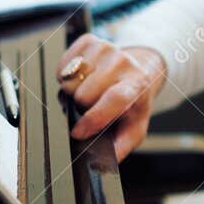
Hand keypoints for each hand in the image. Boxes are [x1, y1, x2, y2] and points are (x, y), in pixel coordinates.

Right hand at [57, 36, 166, 161]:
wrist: (140, 70)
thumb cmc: (134, 102)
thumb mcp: (135, 128)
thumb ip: (121, 146)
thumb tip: (103, 163)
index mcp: (136, 86)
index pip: (114, 100)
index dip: (93, 118)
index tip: (78, 133)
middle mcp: (123, 63)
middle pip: (83, 94)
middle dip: (83, 107)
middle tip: (92, 107)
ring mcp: (106, 48)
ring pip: (70, 80)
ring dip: (74, 91)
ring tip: (89, 92)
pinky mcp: (89, 40)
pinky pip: (62, 65)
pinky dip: (66, 76)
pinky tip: (82, 78)